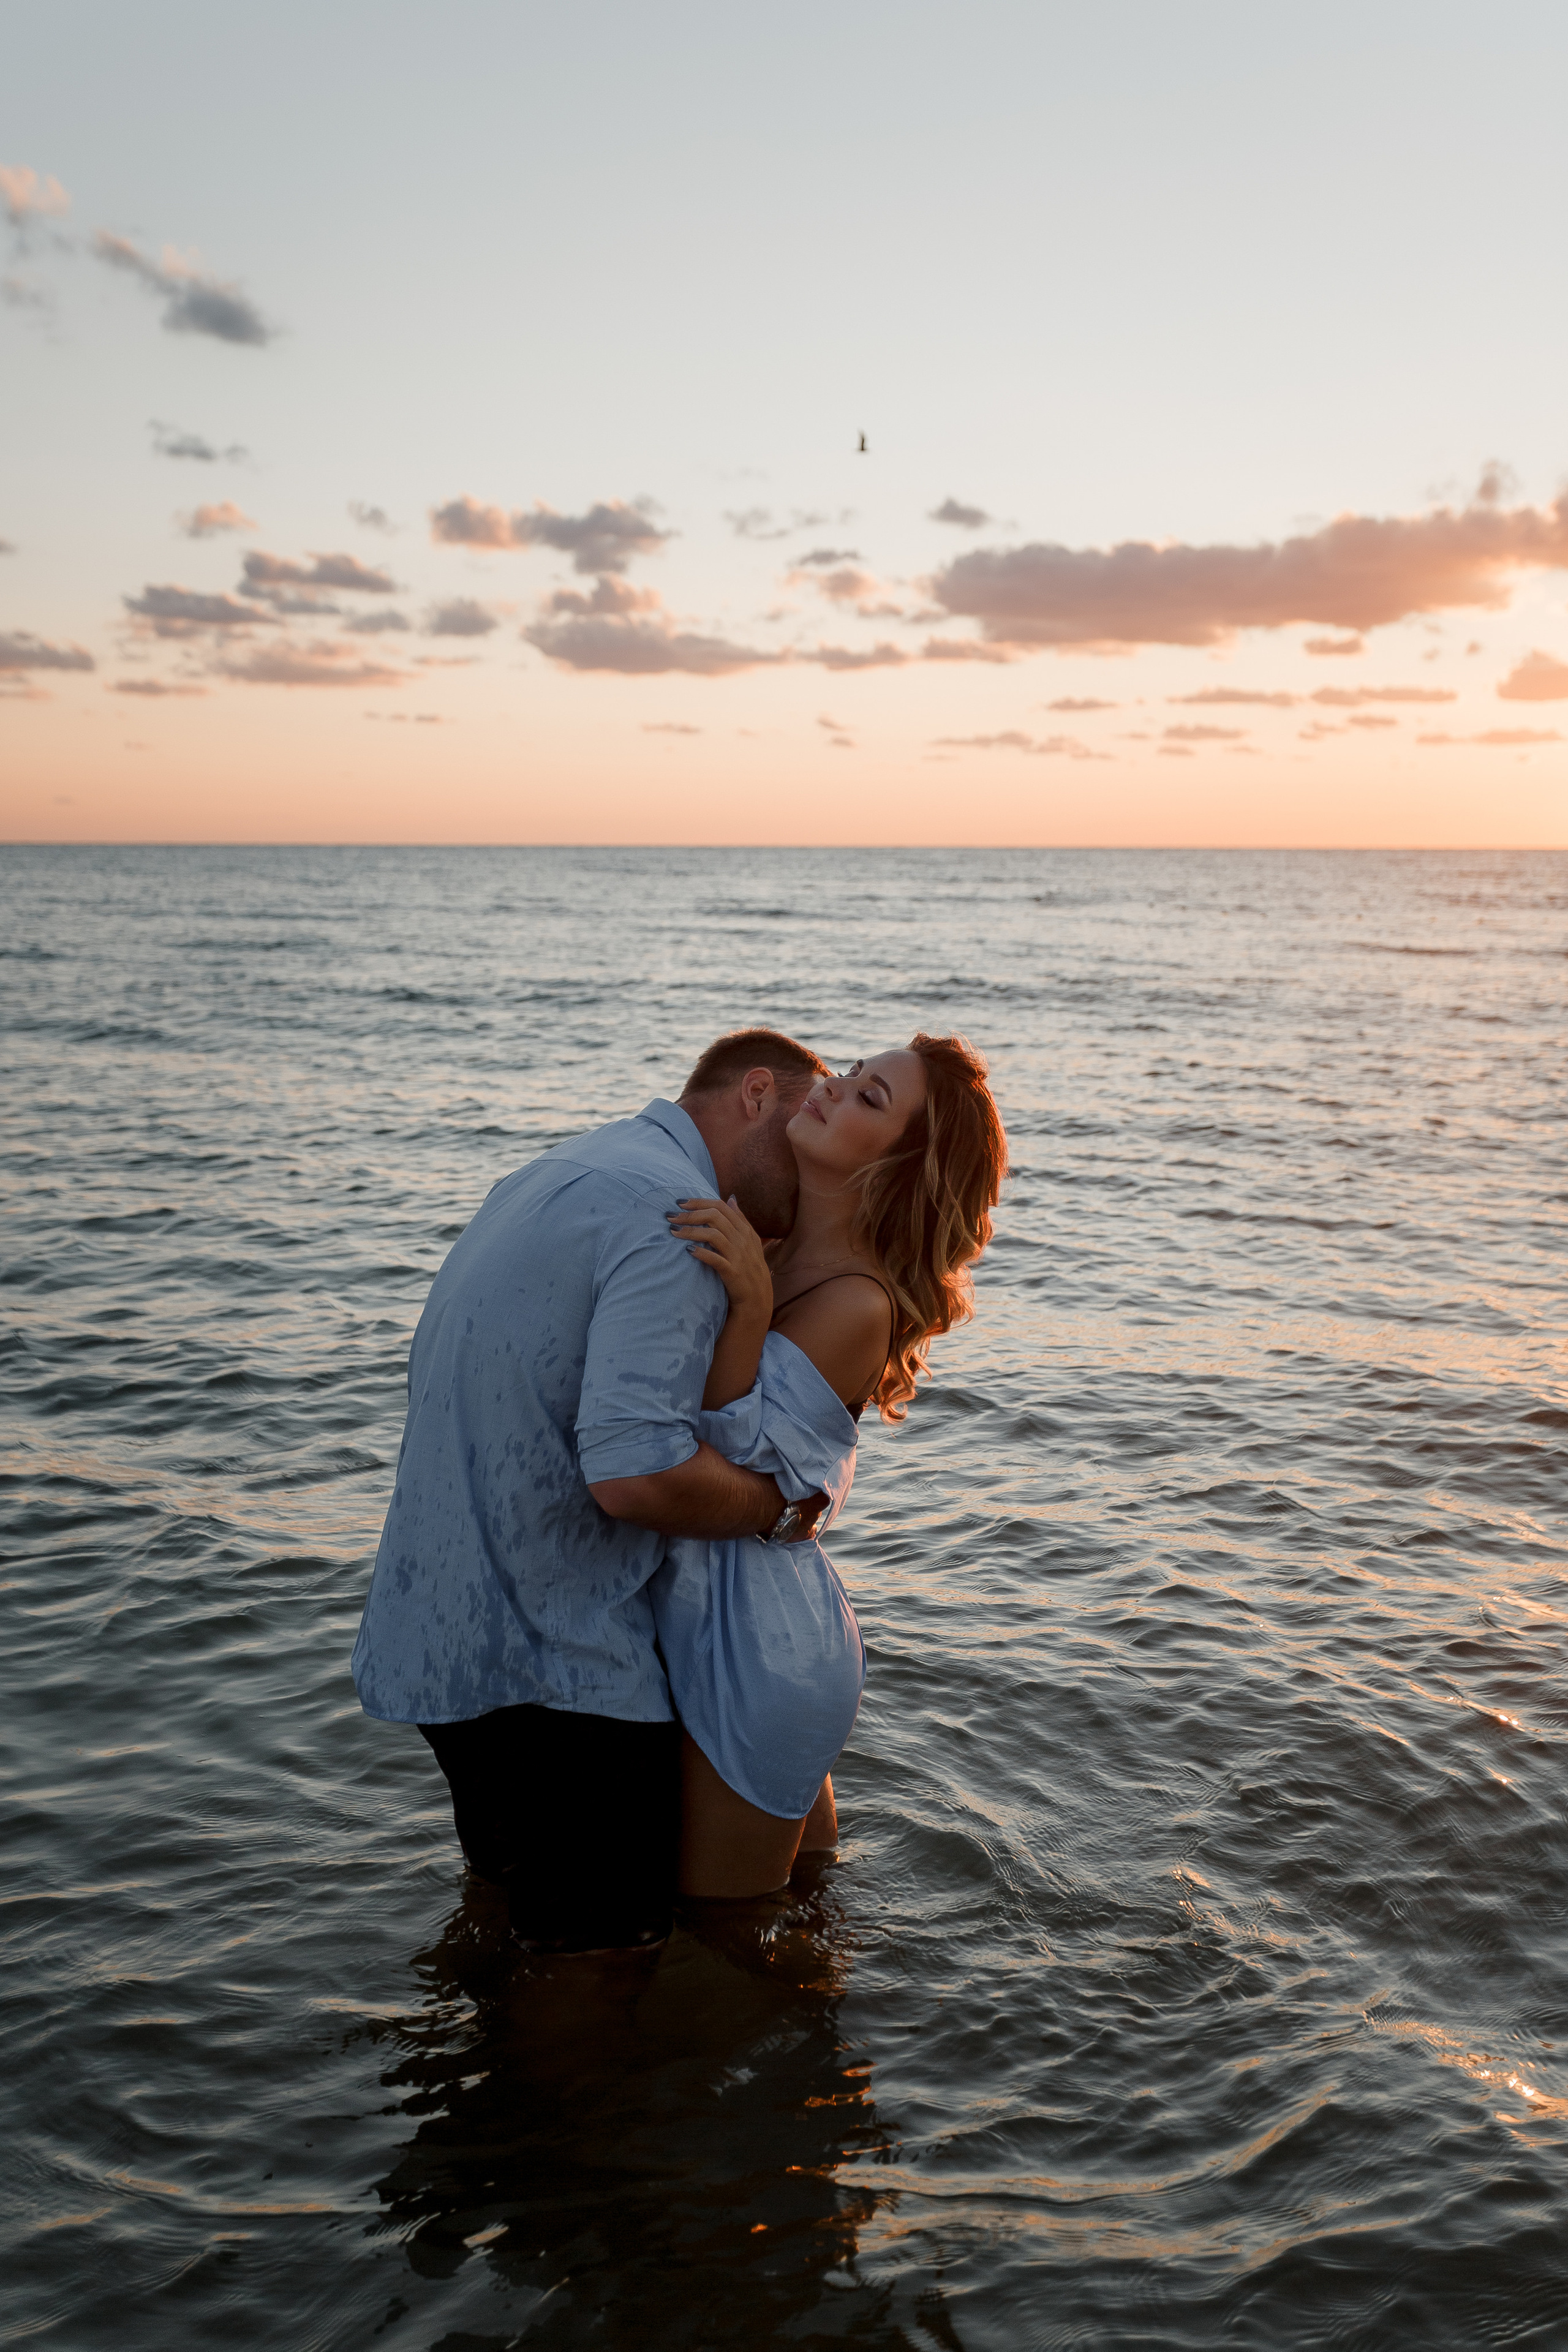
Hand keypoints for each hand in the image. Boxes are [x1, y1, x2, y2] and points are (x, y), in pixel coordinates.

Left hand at [667, 1196, 773, 1321]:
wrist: (757, 1295)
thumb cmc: (750, 1265)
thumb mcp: (750, 1239)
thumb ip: (740, 1218)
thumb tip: (731, 1198)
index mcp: (744, 1229)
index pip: (720, 1206)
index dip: (699, 1202)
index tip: (680, 1202)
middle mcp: (741, 1239)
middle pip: (714, 1217)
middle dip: (690, 1214)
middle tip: (671, 1216)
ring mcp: (737, 1255)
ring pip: (712, 1235)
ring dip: (690, 1231)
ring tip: (673, 1231)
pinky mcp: (732, 1271)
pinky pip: (715, 1259)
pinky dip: (701, 1253)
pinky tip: (688, 1250)